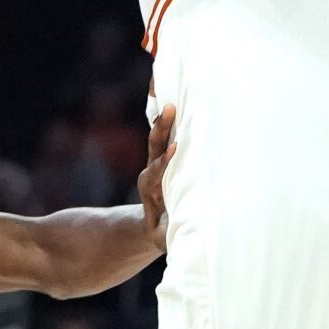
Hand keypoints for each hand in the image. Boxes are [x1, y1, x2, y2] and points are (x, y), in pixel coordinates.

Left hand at [138, 104, 175, 246]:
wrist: (155, 225)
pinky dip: (166, 116)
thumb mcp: (162, 238)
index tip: (175, 149)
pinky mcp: (166, 155)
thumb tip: (178, 234)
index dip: (164, 162)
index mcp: (150, 189)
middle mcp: (153, 170)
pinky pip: (167, 132)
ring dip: (165, 116)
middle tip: (170, 110)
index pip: (156, 172)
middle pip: (155, 146)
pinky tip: (166, 90)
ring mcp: (159, 160)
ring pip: (160, 135)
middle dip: (161, 128)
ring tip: (170, 95)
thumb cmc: (164, 232)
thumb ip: (165, 235)